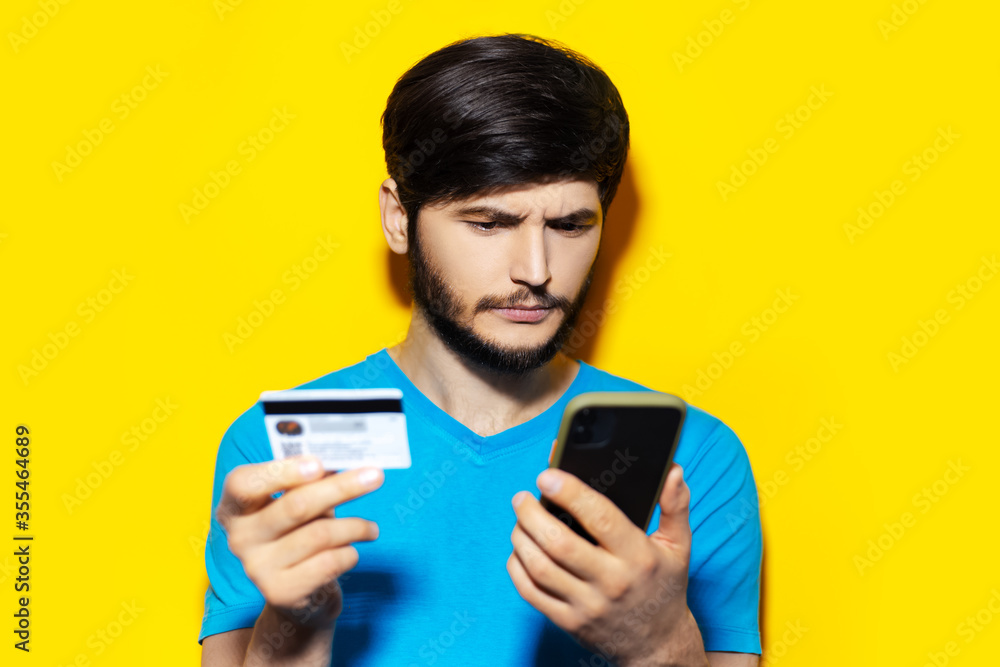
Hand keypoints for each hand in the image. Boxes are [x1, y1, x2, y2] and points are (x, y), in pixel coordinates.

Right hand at [215, 456, 382, 628]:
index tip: (319, 464)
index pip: (243, 484)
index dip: (281, 472)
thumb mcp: (298, 502)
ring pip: (320, 534)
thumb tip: (341, 459)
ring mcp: (258, 568)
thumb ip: (310, 481)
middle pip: (295, 505)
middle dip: (341, 488)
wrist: (295, 594)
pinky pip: (329, 562)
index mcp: (236, 507)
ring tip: (371, 528)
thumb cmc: (298, 534)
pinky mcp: (280, 593)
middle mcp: (240, 538)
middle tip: (375, 476)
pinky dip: (349, 553)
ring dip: (355, 526)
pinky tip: (352, 551)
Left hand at [507, 461, 705, 665]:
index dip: (571, 493)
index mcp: (638, 557)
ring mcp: (587, 605)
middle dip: (532, 515)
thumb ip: (675, 506)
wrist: (658, 645)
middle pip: (560, 543)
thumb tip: (672, 471)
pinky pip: (532, 593)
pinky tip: (519, 550)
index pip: (601, 518)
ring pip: (541, 567)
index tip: (548, 476)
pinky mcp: (569, 622)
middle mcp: (612, 582)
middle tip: (522, 497)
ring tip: (519, 519)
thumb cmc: (664, 588)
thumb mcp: (679, 547)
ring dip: (521, 538)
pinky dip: (518, 568)